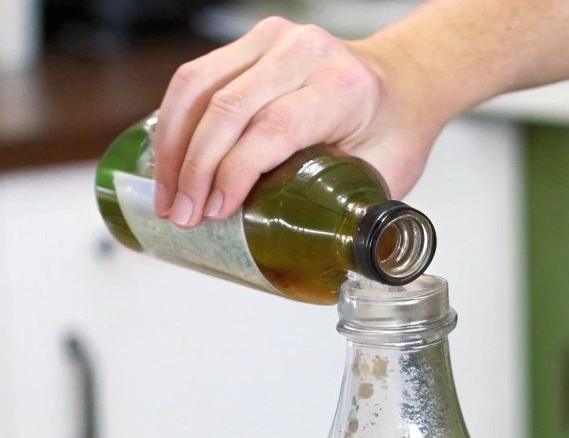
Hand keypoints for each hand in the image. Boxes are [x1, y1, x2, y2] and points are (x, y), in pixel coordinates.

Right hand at [150, 17, 438, 228]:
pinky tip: (168, 161)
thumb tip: (320, 265)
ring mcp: (273, 39)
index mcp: (343, 87)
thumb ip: (351, 211)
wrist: (400, 84)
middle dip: (195, 169)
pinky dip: (174, 122)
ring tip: (168, 197)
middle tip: (183, 217)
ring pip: (199, 88)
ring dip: (173, 146)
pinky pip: (195, 78)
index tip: (216, 213)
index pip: (274, 128)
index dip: (235, 172)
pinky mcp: (249, 43)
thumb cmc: (393, 128)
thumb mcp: (386, 174)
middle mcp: (305, 52)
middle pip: (228, 108)